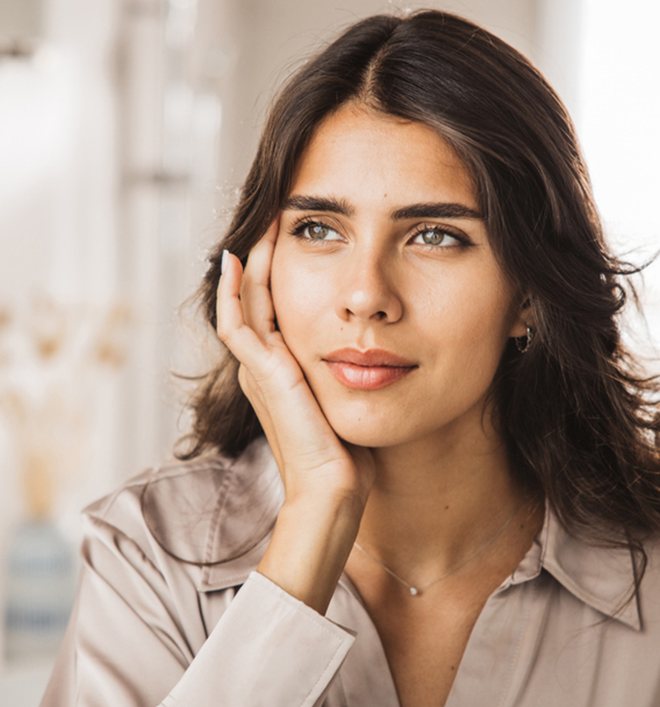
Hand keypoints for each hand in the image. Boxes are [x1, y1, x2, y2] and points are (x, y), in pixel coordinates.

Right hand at [215, 219, 374, 507]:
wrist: (333, 491)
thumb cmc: (346, 453)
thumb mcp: (347, 398)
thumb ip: (350, 370)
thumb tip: (377, 350)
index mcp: (282, 369)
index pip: (275, 307)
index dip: (283, 272)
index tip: (303, 237)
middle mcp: (263, 365)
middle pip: (256, 296)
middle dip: (267, 256)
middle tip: (279, 216)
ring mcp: (257, 368)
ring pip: (245, 301)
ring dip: (254, 262)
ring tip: (265, 224)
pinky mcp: (261, 373)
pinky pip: (238, 322)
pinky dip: (235, 290)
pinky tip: (243, 259)